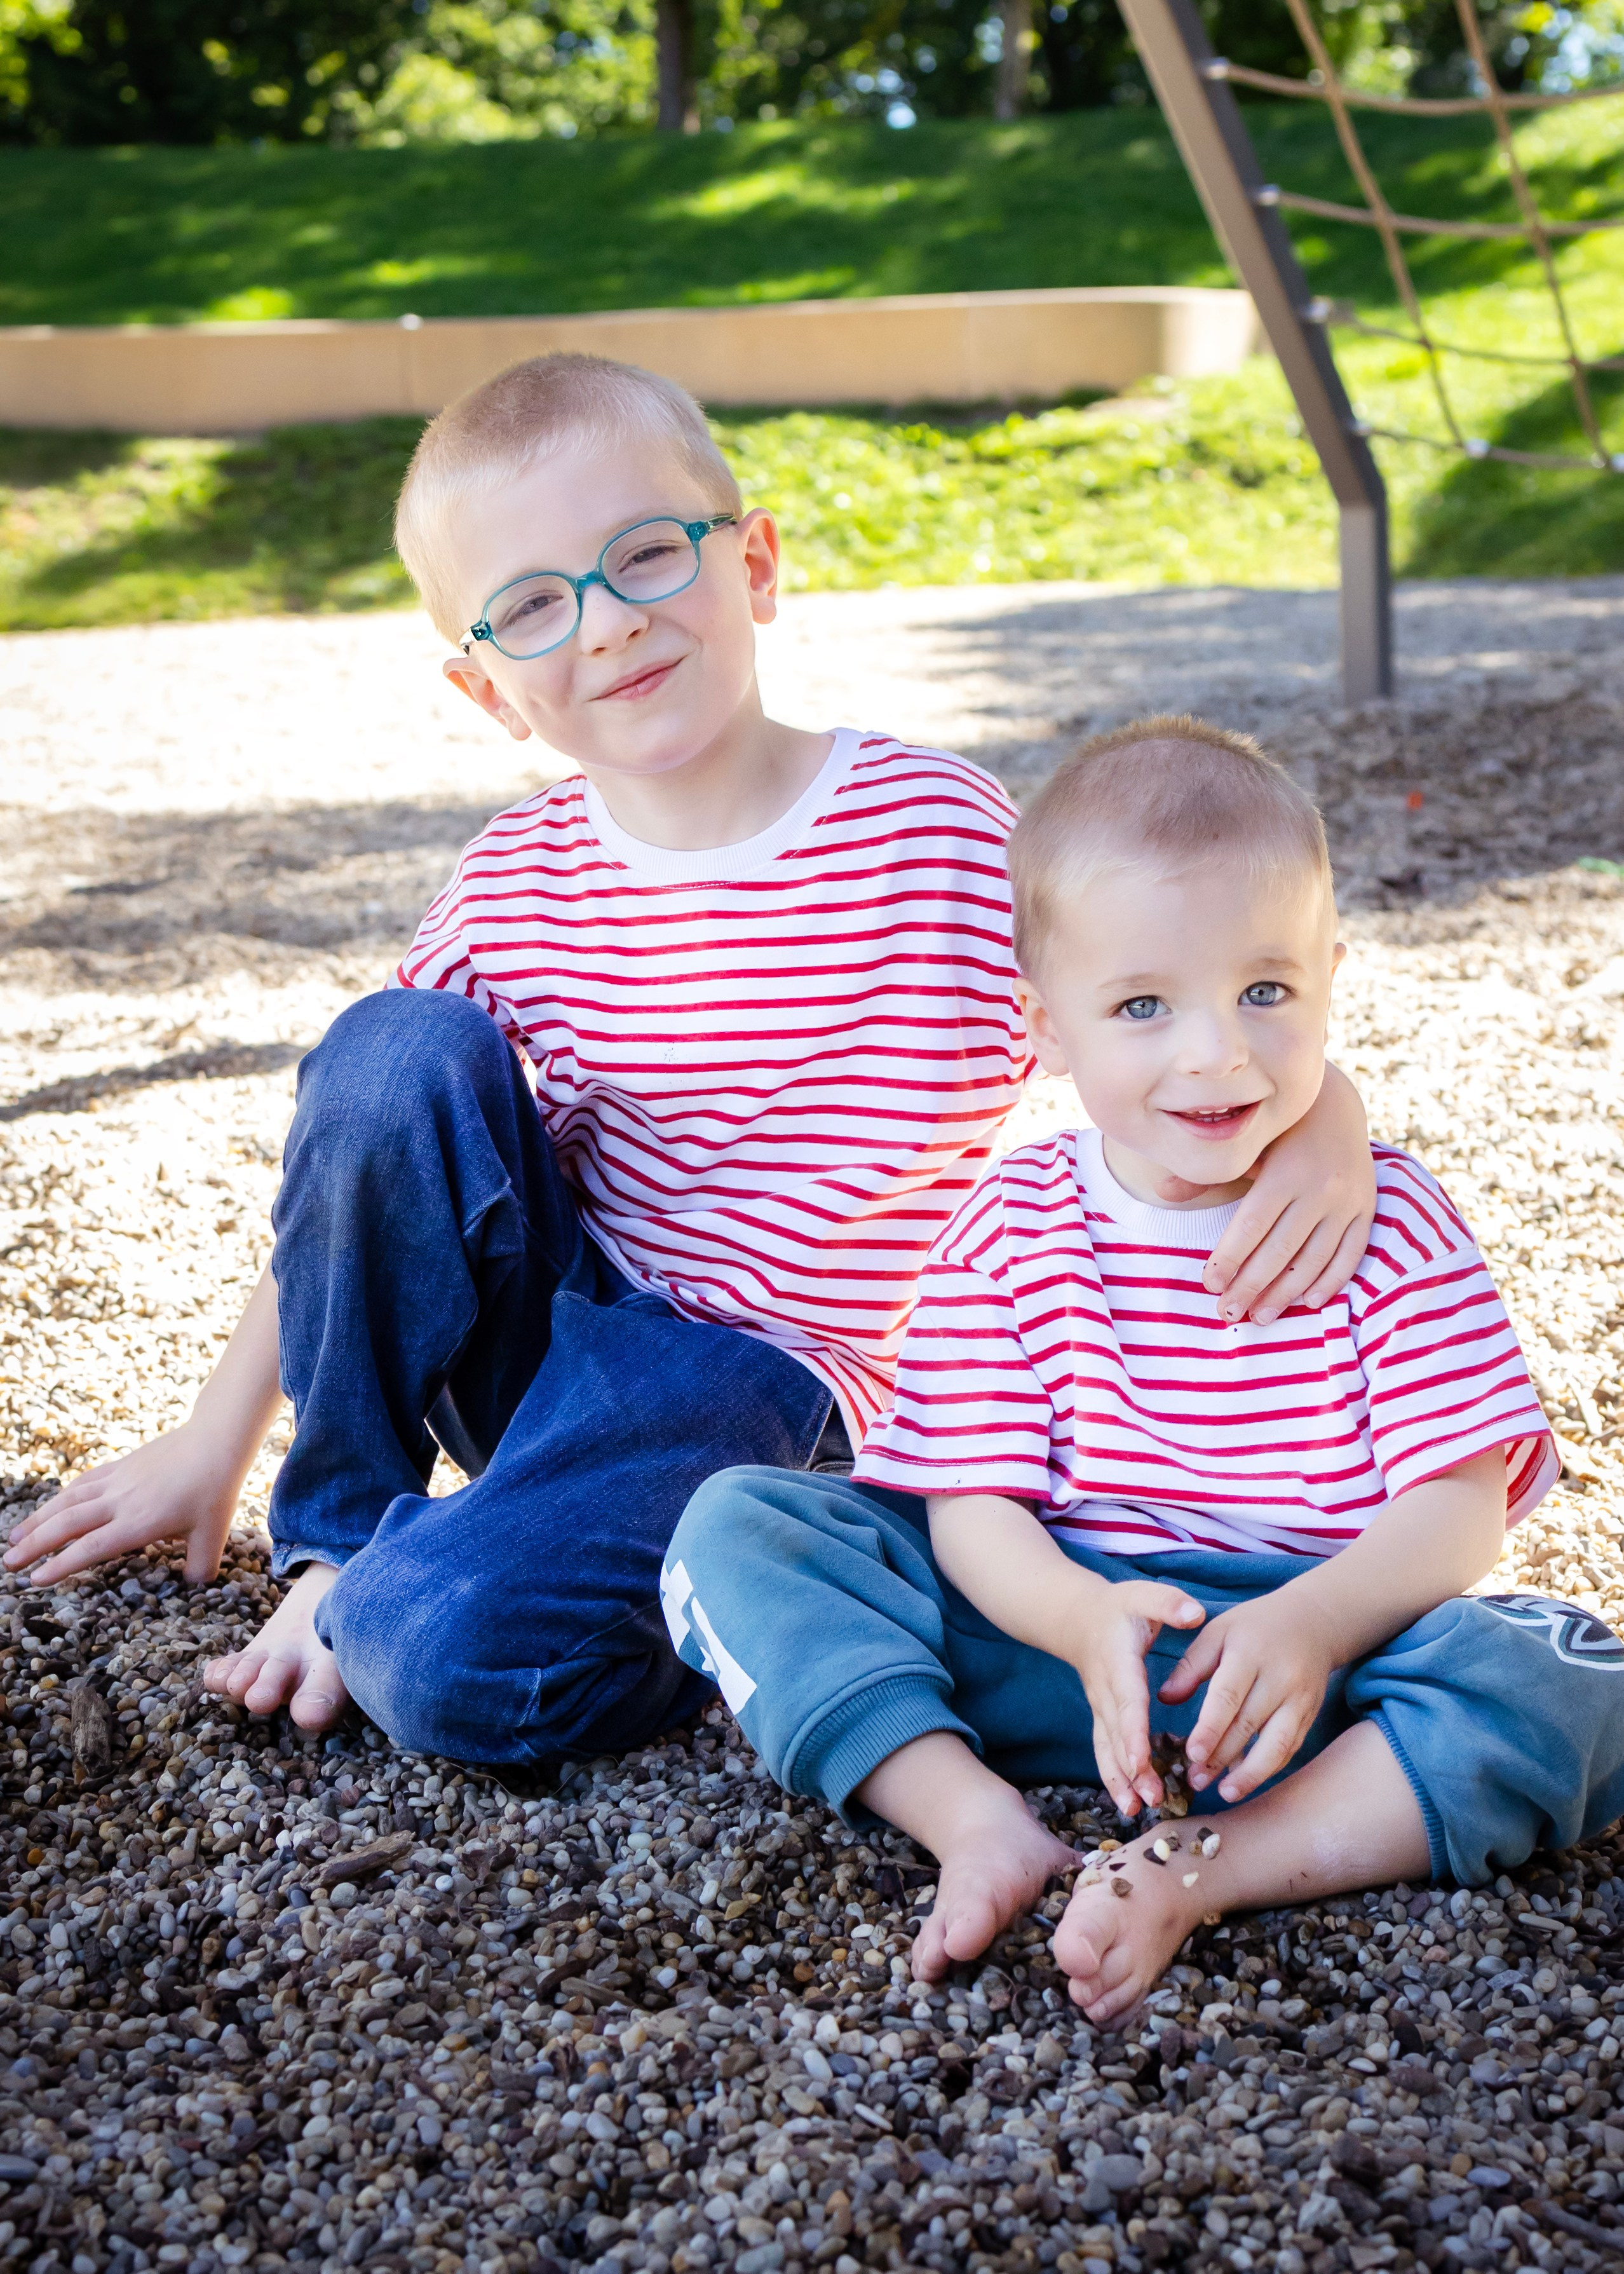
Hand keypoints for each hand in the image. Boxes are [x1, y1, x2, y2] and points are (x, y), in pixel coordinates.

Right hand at [2, 1420, 243, 1587]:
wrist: (216, 1440)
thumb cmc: (216, 1490)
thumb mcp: (214, 1535)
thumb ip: (200, 1567)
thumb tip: (195, 1587)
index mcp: (138, 1523)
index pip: (90, 1548)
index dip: (60, 1565)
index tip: (34, 1579)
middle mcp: (119, 1502)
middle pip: (67, 1524)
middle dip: (34, 1545)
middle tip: (9, 1564)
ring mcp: (117, 1481)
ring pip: (67, 1501)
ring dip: (38, 1519)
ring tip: (13, 1537)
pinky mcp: (120, 1465)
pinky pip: (83, 1483)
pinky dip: (62, 1497)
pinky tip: (51, 1506)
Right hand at [1073, 1581, 1205, 1816]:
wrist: (1077, 1619)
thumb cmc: (1118, 1608)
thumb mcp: (1142, 1595)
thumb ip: (1169, 1603)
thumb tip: (1195, 1613)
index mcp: (1119, 1663)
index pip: (1127, 1702)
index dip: (1133, 1732)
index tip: (1141, 1759)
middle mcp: (1105, 1692)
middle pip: (1116, 1735)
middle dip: (1131, 1769)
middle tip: (1150, 1798)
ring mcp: (1101, 1709)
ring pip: (1107, 1750)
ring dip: (1121, 1781)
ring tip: (1137, 1809)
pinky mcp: (1103, 1720)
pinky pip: (1105, 1753)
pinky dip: (1115, 1780)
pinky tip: (1129, 1805)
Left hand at [1158, 1590, 1341, 1802]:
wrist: (1312, 1621)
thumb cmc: (1253, 1627)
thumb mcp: (1217, 1632)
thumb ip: (1191, 1665)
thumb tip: (1165, 1699)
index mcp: (1249, 1652)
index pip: (1227, 1696)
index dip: (1210, 1729)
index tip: (1191, 1754)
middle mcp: (1279, 1677)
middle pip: (1249, 1725)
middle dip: (1222, 1757)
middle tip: (1196, 1781)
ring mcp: (1300, 1698)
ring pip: (1277, 1743)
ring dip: (1251, 1773)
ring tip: (1225, 1792)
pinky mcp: (1311, 1713)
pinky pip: (1291, 1746)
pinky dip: (1270, 1766)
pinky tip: (1247, 1779)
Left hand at [1204, 1062, 1374, 1323]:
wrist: (1336, 1107)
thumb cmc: (1276, 1132)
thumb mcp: (1244, 1147)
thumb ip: (1206, 1175)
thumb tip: (1160, 1193)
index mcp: (1284, 1171)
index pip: (1252, 1225)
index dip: (1230, 1257)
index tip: (1209, 1285)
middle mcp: (1319, 1187)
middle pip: (1281, 1248)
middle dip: (1252, 1285)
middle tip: (1228, 1313)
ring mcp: (1347, 1200)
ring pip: (1316, 1258)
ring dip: (1287, 1293)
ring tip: (1260, 1317)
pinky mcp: (1366, 1208)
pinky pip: (1351, 1253)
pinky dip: (1332, 1280)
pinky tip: (1308, 1302)